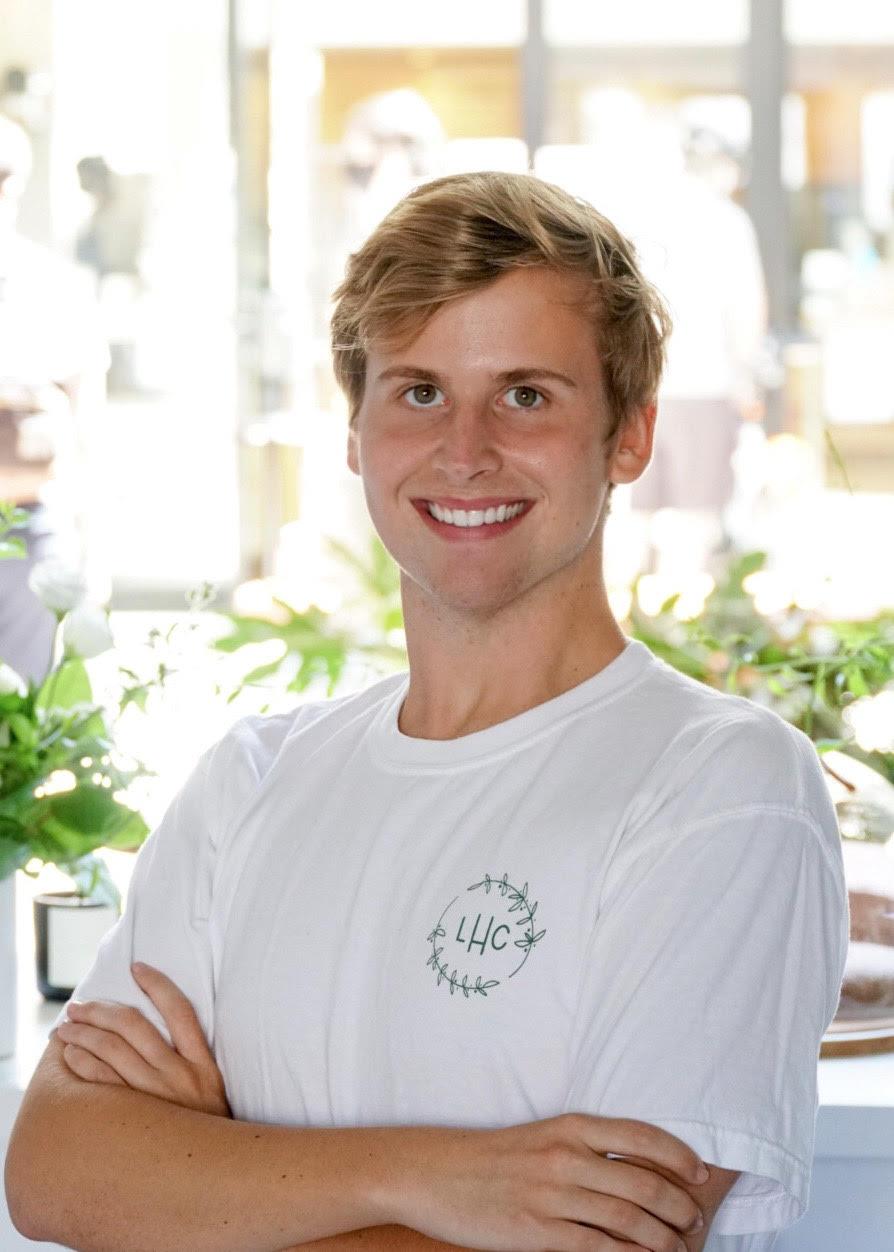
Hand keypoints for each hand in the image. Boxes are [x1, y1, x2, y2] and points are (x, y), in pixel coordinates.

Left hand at [55, 962, 231, 1118]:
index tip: (137, 967)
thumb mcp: (211, 1091)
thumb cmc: (204, 1130)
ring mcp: (156, 1100)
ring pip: (113, 1052)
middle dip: (102, 1010)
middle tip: (80, 1006)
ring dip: (85, 1034)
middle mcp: (180, 1078)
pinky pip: (102, 1085)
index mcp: (203, 1064)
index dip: (158, 984)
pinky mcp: (136, 1121)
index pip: (180, 1010)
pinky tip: (72, 1057)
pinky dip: (83, 1065)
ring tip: (68, 1028)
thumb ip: (191, 1060)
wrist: (213, 1178)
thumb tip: (162, 1024)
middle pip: (134, 1026)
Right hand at [379, 1113, 705, 1251]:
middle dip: (677, 1205)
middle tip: (694, 1221)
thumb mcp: (542, 1137)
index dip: (678, 1156)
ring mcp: (552, 1195)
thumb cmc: (492, 1157)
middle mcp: (565, 1156)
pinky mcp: (537, 1232)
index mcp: (569, 1126)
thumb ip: (585, 1149)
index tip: (700, 1174)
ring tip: (677, 1249)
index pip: (640, 1136)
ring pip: (626, 1218)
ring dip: (661, 1239)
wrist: (436, 1173)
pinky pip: (596, 1248)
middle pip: (642, 1181)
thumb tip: (636, 1170)